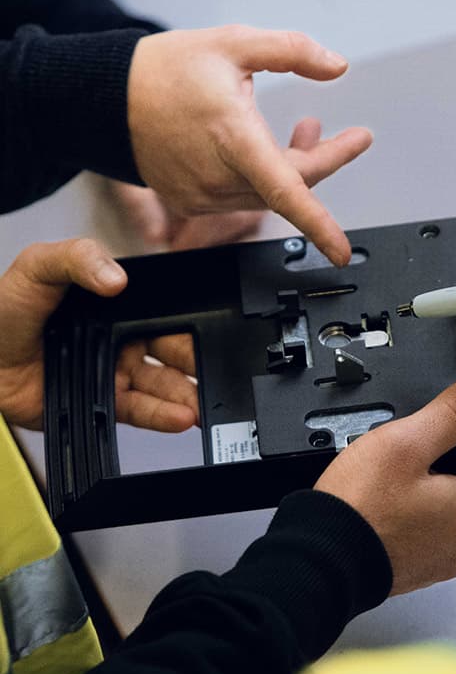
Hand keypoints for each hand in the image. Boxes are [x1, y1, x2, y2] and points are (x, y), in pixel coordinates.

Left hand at [0, 239, 197, 430]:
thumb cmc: (4, 307)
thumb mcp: (39, 265)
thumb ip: (79, 258)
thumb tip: (117, 278)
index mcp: (120, 306)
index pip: (167, 314)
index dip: (192, 323)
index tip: (213, 331)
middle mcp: (124, 340)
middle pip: (173, 353)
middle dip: (197, 364)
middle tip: (216, 372)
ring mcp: (115, 373)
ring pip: (162, 386)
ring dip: (186, 396)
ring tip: (202, 403)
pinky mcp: (103, 404)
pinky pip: (139, 411)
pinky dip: (162, 416)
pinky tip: (181, 416)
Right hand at [128, 26, 372, 265]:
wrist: (107, 99)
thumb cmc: (165, 71)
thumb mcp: (233, 43)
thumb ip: (292, 51)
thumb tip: (337, 67)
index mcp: (234, 140)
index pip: (288, 192)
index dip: (320, 226)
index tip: (342, 252)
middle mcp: (219, 177)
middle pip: (289, 187)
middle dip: (324, 162)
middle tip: (350, 138)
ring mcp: (204, 196)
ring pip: (268, 194)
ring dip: (293, 169)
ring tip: (306, 129)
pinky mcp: (192, 202)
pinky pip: (242, 197)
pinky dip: (263, 179)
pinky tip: (265, 151)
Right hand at [314, 372, 455, 595]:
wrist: (317, 558)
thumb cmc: (361, 507)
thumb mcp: (406, 442)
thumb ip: (451, 413)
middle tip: (425, 453)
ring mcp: (431, 564)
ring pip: (444, 521)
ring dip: (427, 499)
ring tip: (390, 478)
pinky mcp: (403, 573)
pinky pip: (415, 538)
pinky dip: (403, 520)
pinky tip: (376, 504)